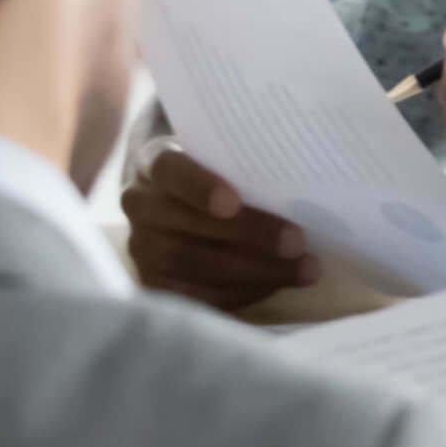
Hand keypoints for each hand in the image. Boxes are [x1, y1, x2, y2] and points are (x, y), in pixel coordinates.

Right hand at [123, 147, 318, 310]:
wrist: (177, 192)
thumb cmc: (217, 166)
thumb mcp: (226, 151)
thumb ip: (249, 160)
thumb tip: (306, 176)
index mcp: (155, 160)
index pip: (169, 170)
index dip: (198, 187)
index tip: (232, 202)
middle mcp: (139, 203)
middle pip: (183, 225)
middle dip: (246, 237)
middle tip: (298, 243)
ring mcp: (140, 245)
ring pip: (187, 264)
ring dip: (252, 272)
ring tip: (303, 270)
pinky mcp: (152, 280)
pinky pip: (191, 295)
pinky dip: (238, 293)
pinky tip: (276, 285)